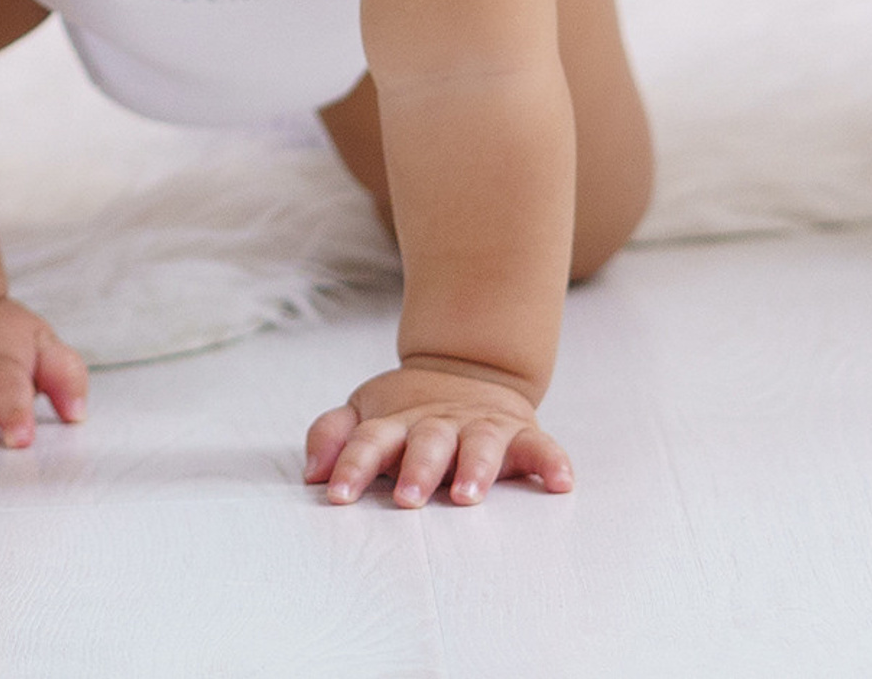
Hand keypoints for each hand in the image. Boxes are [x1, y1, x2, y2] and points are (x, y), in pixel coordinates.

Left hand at [305, 363, 573, 506]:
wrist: (467, 372)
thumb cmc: (407, 413)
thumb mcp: (365, 414)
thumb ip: (333, 435)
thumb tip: (310, 473)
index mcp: (396, 422)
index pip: (368, 441)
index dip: (350, 466)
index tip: (336, 495)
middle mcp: (438, 424)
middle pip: (425, 444)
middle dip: (415, 471)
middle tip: (406, 499)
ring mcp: (480, 427)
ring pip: (479, 445)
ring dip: (475, 469)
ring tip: (469, 497)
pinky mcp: (521, 433)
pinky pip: (542, 447)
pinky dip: (552, 462)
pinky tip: (560, 483)